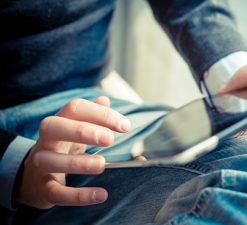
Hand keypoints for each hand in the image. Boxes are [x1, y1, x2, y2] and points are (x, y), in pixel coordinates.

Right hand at [15, 96, 130, 208]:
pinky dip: (78, 196)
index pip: (75, 108)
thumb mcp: (75, 130)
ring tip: (102, 164)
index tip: (124, 126)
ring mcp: (41, 165)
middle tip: (109, 139)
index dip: (100, 113)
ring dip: (78, 163)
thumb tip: (104, 99)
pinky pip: (56, 193)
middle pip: (54, 126)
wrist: (32, 178)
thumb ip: (91, 115)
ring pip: (50, 160)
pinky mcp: (44, 189)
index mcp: (60, 122)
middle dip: (82, 131)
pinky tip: (101, 194)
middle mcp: (47, 140)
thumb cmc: (62, 149)